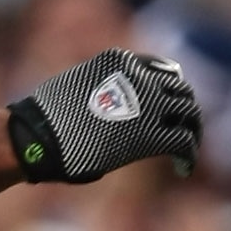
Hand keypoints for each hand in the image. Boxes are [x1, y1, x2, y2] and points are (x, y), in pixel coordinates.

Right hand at [7, 48, 201, 182]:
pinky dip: (189, 155)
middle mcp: (141, 78)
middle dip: (185, 111)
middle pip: (181, 91)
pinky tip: (183, 169)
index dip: (172, 90)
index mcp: (122, 61)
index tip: (171, 105)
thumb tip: (103, 108)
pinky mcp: (152, 135)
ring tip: (186, 151)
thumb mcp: (74, 87)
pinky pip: (184, 142)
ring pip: (190, 114)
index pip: (163, 70)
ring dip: (192, 132)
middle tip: (184, 131)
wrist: (38, 138)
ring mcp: (149, 104)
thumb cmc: (44, 120)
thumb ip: (99, 88)